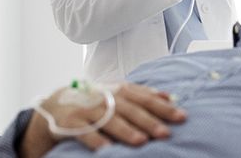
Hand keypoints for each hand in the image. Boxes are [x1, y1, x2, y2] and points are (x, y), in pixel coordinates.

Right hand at [19, 83, 186, 157]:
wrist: (58, 103)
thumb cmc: (97, 100)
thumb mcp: (120, 93)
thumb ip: (144, 94)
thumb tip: (170, 97)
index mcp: (122, 90)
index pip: (147, 98)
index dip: (165, 107)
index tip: (182, 116)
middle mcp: (108, 98)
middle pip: (132, 110)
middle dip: (150, 121)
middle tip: (166, 133)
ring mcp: (90, 109)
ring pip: (111, 120)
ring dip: (126, 131)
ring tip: (141, 141)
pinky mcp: (72, 122)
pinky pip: (85, 133)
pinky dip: (96, 140)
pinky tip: (107, 150)